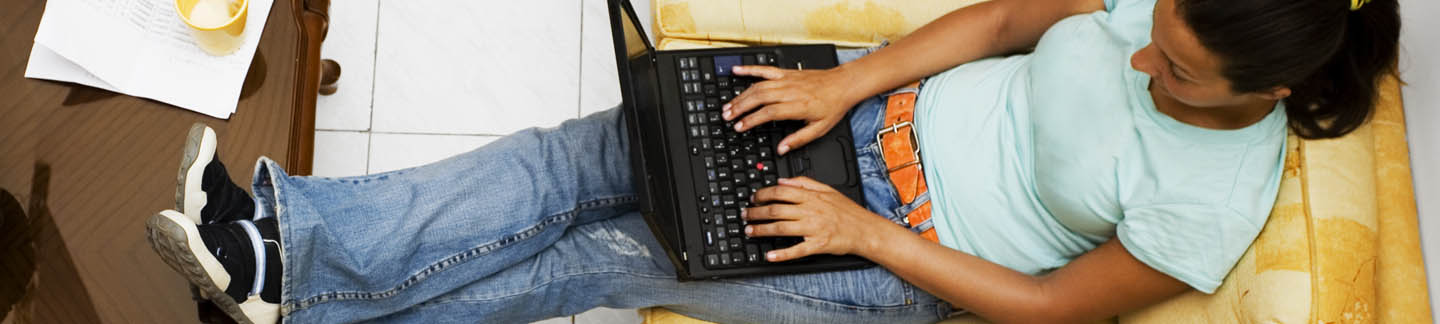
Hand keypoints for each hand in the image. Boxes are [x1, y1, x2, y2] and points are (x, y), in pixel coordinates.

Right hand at [723, 65, 860, 154]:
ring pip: (758, 86)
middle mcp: (790, 91)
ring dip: (741, 95)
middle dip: (740, 107)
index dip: (752, 120)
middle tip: (727, 116)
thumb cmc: (833, 106)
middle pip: (759, 98)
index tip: (739, 127)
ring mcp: (787, 80)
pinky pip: (765, 69)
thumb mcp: (819, 129)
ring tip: (728, 105)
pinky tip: (736, 71)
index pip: (769, 113)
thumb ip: (799, 140)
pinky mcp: (786, 73)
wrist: (843, 85)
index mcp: (797, 106)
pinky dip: (749, 69)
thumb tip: (781, 150)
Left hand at [742, 177, 896, 261]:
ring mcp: (813, 229)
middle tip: (745, 215)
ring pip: (781, 228)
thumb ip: (804, 183)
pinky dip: (781, 254)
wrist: (865, 230)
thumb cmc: (847, 211)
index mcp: (811, 197)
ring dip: (761, 230)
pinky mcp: (817, 245)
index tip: (753, 198)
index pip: (780, 192)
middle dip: (756, 212)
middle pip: (775, 210)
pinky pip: (796, 250)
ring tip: (749, 231)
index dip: (762, 194)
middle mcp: (810, 211)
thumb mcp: (827, 189)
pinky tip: (769, 255)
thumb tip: (782, 180)